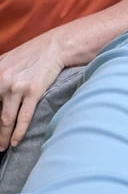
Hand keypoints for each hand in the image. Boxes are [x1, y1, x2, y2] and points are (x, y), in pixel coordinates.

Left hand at [0, 32, 63, 149]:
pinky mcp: (33, 91)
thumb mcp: (7, 61)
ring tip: (2, 146)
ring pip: (5, 120)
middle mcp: (2, 80)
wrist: (55, 46)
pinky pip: (23, 118)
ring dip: (3, 137)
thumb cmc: (31, 54)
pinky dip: (18, 132)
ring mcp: (18, 87)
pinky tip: (15, 141)